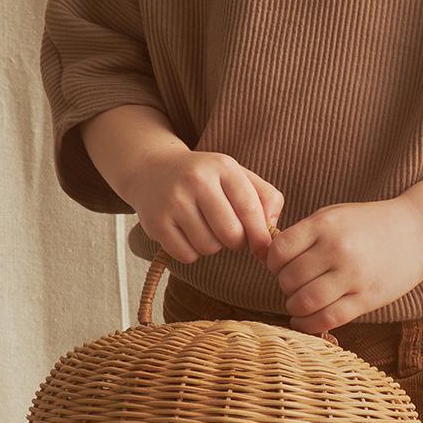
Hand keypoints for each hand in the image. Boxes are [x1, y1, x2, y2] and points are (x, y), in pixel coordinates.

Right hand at [123, 145, 284, 263]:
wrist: (152, 169)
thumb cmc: (206, 179)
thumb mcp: (237, 176)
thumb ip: (266, 198)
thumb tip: (270, 230)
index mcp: (222, 166)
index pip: (250, 208)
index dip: (261, 235)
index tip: (263, 248)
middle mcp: (196, 179)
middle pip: (231, 234)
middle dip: (236, 241)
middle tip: (228, 232)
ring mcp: (173, 200)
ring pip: (209, 247)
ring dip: (212, 246)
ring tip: (204, 228)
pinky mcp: (156, 222)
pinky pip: (187, 255)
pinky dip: (191, 252)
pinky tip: (186, 234)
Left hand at [263, 197, 422, 332]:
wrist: (418, 231)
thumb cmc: (370, 224)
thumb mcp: (334, 216)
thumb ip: (303, 234)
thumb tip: (265, 258)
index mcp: (325, 225)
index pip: (278, 252)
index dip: (273, 263)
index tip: (281, 266)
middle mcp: (337, 250)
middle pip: (289, 279)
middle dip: (286, 286)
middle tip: (295, 285)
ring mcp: (353, 276)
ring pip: (304, 302)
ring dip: (294, 307)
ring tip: (300, 303)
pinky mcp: (366, 298)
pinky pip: (327, 319)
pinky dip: (308, 324)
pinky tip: (306, 320)